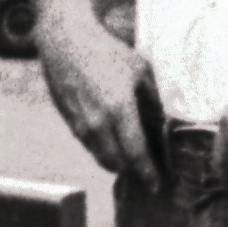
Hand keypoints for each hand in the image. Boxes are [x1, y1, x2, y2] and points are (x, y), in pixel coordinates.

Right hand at [40, 7, 163, 187]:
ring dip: (116, 161)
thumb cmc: (106, 51)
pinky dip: (102, 148)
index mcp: (120, 110)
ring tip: (128, 156)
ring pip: (101, 158)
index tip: (156, 184)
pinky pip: (89, 146)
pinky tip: (110, 139)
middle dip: (132, 169)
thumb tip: (161, 120)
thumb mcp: (139, 69)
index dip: (148, 172)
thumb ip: (152, 98)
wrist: (66, 42)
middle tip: (144, 169)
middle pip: (117, 163)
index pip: (136, 153)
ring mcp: (81, 126)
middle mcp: (98, 124)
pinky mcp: (70, 123)